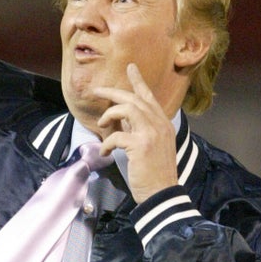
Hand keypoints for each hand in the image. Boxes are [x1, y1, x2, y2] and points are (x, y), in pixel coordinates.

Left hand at [95, 63, 178, 203]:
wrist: (162, 193)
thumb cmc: (156, 174)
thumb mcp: (152, 146)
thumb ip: (140, 130)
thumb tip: (123, 120)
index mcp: (163, 124)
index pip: (149, 97)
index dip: (138, 81)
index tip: (130, 67)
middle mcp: (159, 124)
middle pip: (134, 99)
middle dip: (113, 92)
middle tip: (97, 90)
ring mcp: (151, 133)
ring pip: (126, 109)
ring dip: (109, 114)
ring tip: (101, 125)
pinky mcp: (140, 145)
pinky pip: (116, 136)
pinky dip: (106, 143)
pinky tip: (103, 152)